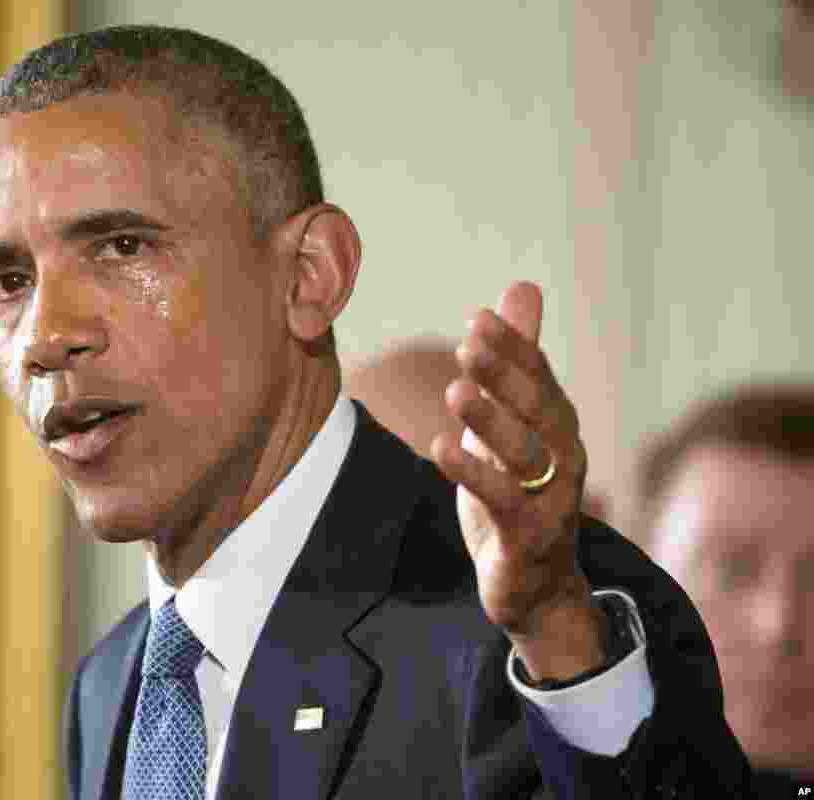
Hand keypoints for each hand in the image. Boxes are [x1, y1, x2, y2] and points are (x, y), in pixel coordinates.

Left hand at [430, 281, 606, 681]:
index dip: (514, 348)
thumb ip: (515, 360)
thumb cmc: (520, 492)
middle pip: (540, 411)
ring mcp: (552, 500)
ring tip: (456, 392)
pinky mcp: (529, 538)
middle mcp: (564, 459)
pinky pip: (506, 503)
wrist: (536, 585)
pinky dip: (476, 476)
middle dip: (507, 376)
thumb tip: (521, 289)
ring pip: (527, 456)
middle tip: (469, 345)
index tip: (480, 318)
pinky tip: (441, 448)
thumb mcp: (511, 421)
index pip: (539, 378)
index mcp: (558, 428)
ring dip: (493, 421)